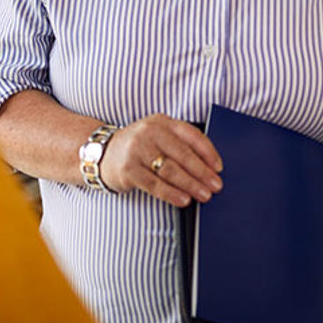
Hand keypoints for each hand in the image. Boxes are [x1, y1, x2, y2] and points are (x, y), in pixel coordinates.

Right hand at [99, 114, 221, 206]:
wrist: (102, 153)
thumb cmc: (140, 147)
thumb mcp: (158, 137)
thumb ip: (179, 144)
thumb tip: (209, 168)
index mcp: (162, 122)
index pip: (190, 134)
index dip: (208, 152)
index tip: (219, 168)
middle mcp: (148, 132)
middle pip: (181, 154)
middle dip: (202, 172)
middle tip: (216, 186)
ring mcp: (136, 150)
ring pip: (169, 170)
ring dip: (190, 185)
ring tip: (204, 195)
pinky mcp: (128, 169)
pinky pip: (154, 184)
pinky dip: (171, 194)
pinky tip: (183, 200)